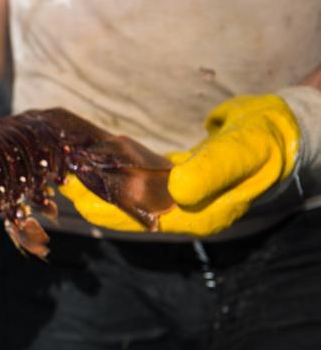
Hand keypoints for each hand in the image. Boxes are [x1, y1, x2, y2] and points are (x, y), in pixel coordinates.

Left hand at [60, 94, 301, 236]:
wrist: (289, 132)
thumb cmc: (267, 143)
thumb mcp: (243, 154)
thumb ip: (212, 171)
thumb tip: (178, 190)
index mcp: (198, 215)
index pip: (139, 217)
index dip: (104, 207)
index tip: (74, 193)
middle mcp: (185, 211)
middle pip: (128, 210)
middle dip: (92, 197)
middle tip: (59, 180)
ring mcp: (182, 197)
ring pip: (130, 195)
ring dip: (101, 185)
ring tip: (69, 172)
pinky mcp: (180, 179)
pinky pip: (141, 180)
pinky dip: (119, 172)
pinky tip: (97, 162)